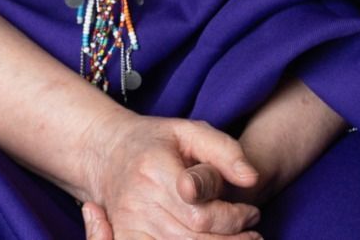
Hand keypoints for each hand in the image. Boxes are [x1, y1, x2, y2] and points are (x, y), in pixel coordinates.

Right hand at [78, 112, 261, 238]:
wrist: (106, 153)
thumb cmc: (155, 140)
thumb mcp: (191, 131)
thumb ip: (225, 151)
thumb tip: (252, 178)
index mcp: (154, 171)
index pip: (200, 212)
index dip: (233, 219)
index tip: (253, 213)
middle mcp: (137, 203)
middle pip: (191, 239)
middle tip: (253, 234)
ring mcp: (127, 226)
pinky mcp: (124, 238)